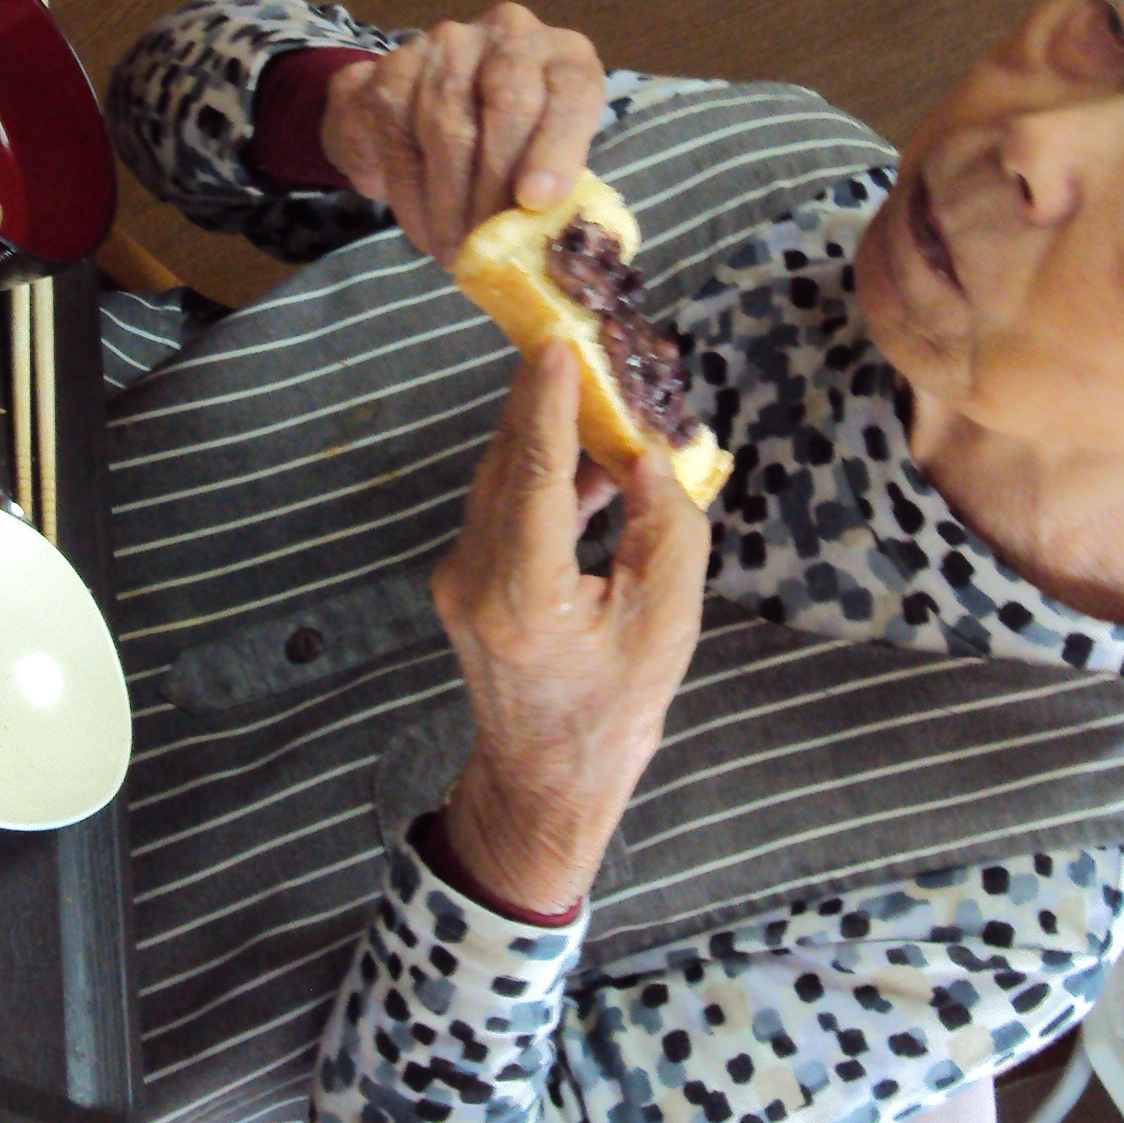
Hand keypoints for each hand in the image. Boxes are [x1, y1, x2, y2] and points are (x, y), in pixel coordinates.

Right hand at [321, 3, 607, 264]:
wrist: (426, 111)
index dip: (558, 146)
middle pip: (508, 101)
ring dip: (450, 202)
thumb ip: (558, 192)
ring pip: (447, 123)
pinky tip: (426, 233)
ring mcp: (448, 44)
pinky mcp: (393, 69)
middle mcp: (511, 34)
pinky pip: (399, 137)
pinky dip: (412, 198)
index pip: (573, 88)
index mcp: (565, 56)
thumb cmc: (509, 146)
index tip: (537, 202)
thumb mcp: (546, 159)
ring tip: (456, 252)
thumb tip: (548, 248)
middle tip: (488, 246)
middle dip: (496, 184)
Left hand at [432, 341, 709, 915]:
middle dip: (545, 399)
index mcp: (525, 596)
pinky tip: (588, 462)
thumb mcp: (666, 620)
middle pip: (508, 463)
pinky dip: (539, 474)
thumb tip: (646, 449)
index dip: (548, 403)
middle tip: (587, 347)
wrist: (547, 777)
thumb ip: (662, 525)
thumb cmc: (617, 709)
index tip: (559, 345)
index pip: (536, 474)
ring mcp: (457, 579)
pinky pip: (499, 505)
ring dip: (543, 433)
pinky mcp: (460, 580)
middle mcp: (475, 579)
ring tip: (599, 396)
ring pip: (498, 478)